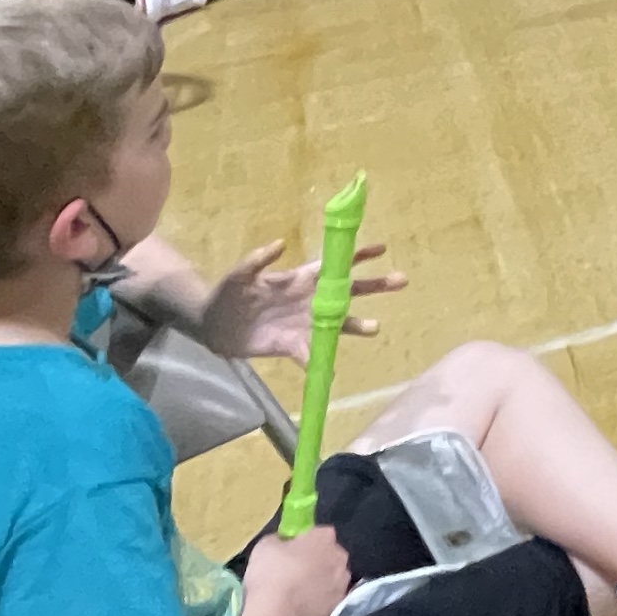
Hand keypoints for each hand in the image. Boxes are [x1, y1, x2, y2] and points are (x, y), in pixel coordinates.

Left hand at [198, 234, 402, 360]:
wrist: (215, 325)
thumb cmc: (228, 293)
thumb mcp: (241, 273)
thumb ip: (259, 259)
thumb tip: (281, 244)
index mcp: (301, 278)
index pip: (335, 265)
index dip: (358, 255)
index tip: (382, 248)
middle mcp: (311, 299)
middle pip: (350, 291)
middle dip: (375, 284)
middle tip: (401, 280)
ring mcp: (305, 323)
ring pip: (340, 323)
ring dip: (358, 324)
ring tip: (375, 327)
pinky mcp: (294, 345)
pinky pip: (313, 354)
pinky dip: (322, 362)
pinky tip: (332, 370)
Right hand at [241, 523, 353, 615]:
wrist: (275, 614)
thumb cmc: (270, 573)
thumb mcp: (266, 545)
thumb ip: (280, 540)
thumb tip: (284, 544)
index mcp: (324, 537)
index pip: (320, 533)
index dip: (307, 540)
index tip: (293, 550)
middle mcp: (340, 557)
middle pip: (331, 554)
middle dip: (318, 559)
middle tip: (297, 570)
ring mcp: (342, 582)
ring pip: (334, 576)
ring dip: (323, 580)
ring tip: (301, 591)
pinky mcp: (339, 605)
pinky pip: (332, 597)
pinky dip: (323, 599)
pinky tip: (307, 606)